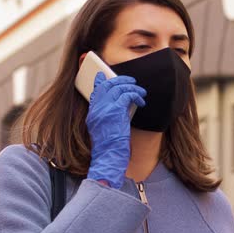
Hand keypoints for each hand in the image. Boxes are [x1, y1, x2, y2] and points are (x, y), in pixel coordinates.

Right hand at [85, 72, 145, 188]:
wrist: (108, 156)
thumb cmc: (109, 148)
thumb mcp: (104, 130)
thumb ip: (107, 117)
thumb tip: (120, 107)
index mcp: (92, 113)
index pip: (95, 92)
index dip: (100, 82)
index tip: (102, 76)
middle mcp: (96, 109)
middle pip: (107, 85)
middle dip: (120, 80)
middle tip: (130, 81)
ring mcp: (105, 108)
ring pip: (118, 88)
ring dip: (132, 87)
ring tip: (140, 91)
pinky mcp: (116, 111)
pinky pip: (127, 95)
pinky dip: (136, 95)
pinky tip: (141, 101)